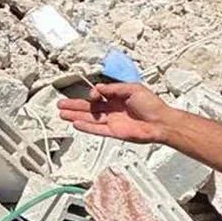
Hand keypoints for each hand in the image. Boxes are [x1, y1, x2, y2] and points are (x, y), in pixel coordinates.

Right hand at [57, 83, 174, 144]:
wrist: (161, 122)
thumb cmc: (152, 104)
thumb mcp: (133, 88)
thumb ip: (114, 88)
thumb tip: (98, 88)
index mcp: (117, 97)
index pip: (98, 95)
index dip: (92, 94)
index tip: (91, 94)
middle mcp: (113, 109)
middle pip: (89, 107)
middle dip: (74, 106)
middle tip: (61, 105)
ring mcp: (112, 121)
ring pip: (89, 118)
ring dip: (76, 116)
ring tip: (62, 114)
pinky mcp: (114, 132)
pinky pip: (96, 129)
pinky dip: (86, 127)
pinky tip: (75, 124)